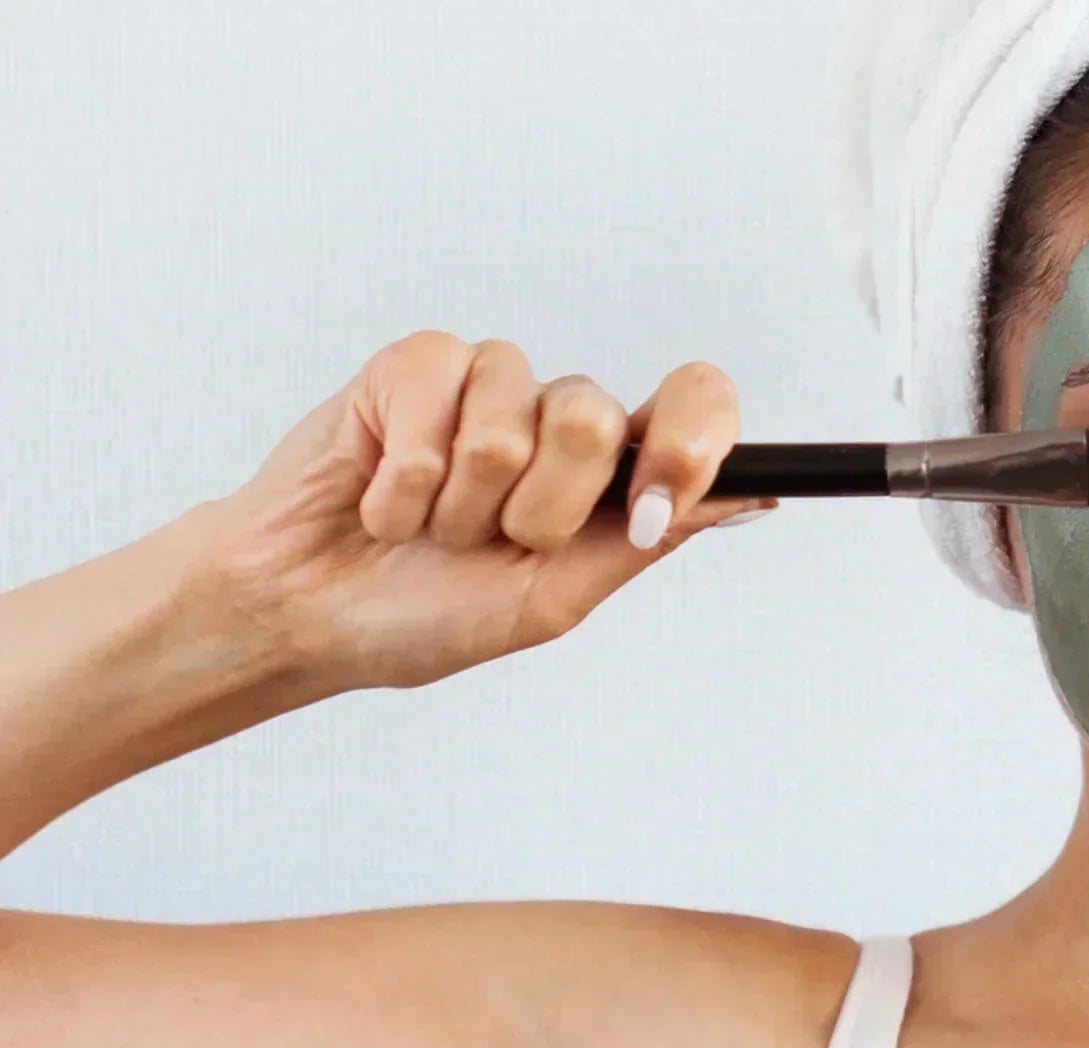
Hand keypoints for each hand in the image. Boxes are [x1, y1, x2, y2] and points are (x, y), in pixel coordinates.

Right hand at [195, 330, 773, 691]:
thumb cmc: (425, 612)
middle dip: (538, 510)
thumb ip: (646, 537)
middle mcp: (556, 417)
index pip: (695, 406)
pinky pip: (433, 408)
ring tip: (430, 526)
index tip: (657, 502)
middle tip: (491, 543)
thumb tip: (756, 496)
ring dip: (462, 505)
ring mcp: (486, 384)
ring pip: (511, 422)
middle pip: (596, 420)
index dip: (692, 441)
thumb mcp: (554, 597)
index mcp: (609, 472)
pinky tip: (383, 498)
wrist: (308, 615)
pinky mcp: (413, 368)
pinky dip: (405, 481)